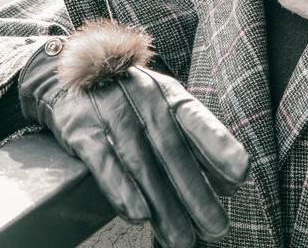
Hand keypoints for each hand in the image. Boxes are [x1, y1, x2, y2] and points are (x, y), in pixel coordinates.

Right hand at [18, 43, 249, 246]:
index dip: (219, 145)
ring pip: (141, 163)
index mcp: (168, 95)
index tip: (240, 174)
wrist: (67, 75)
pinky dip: (121, 188)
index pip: (197, 120)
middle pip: (171, 150)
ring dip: (163, 204)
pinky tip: (138, 213)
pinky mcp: (82, 131)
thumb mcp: (163, 108)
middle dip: (195, 192)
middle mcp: (143, 99)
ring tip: (181, 237)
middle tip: (216, 226)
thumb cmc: (129, 100)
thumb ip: (194, 142)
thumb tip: (228, 184)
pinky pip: (104, 162)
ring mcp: (111, 112)